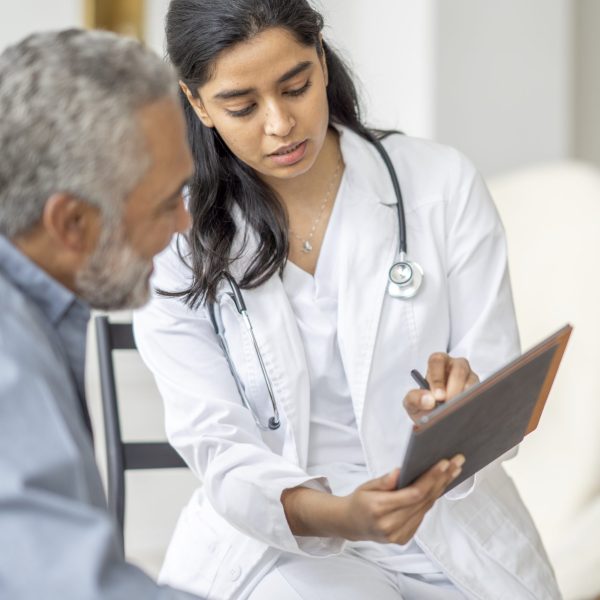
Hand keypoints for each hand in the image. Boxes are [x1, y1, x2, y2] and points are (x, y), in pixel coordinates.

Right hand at [338, 455, 464, 543]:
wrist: (350, 524)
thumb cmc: (358, 501)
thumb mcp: (366, 486)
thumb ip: (384, 481)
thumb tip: (401, 471)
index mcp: (379, 509)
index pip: (413, 494)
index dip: (431, 478)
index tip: (444, 464)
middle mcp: (391, 526)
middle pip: (424, 500)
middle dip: (441, 479)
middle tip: (456, 462)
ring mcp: (398, 535)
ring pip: (425, 508)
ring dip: (440, 488)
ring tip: (452, 471)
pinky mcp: (404, 538)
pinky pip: (421, 515)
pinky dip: (431, 499)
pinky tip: (439, 485)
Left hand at [403, 353, 478, 423]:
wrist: (436, 420)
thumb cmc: (424, 406)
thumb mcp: (413, 403)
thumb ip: (414, 399)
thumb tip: (428, 400)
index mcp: (437, 363)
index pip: (437, 361)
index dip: (437, 378)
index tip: (437, 396)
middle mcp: (455, 366)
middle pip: (458, 369)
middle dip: (453, 388)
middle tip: (448, 404)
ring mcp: (469, 376)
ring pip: (472, 380)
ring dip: (465, 395)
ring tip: (457, 410)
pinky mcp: (479, 389)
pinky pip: (480, 393)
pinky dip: (473, 402)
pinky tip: (466, 412)